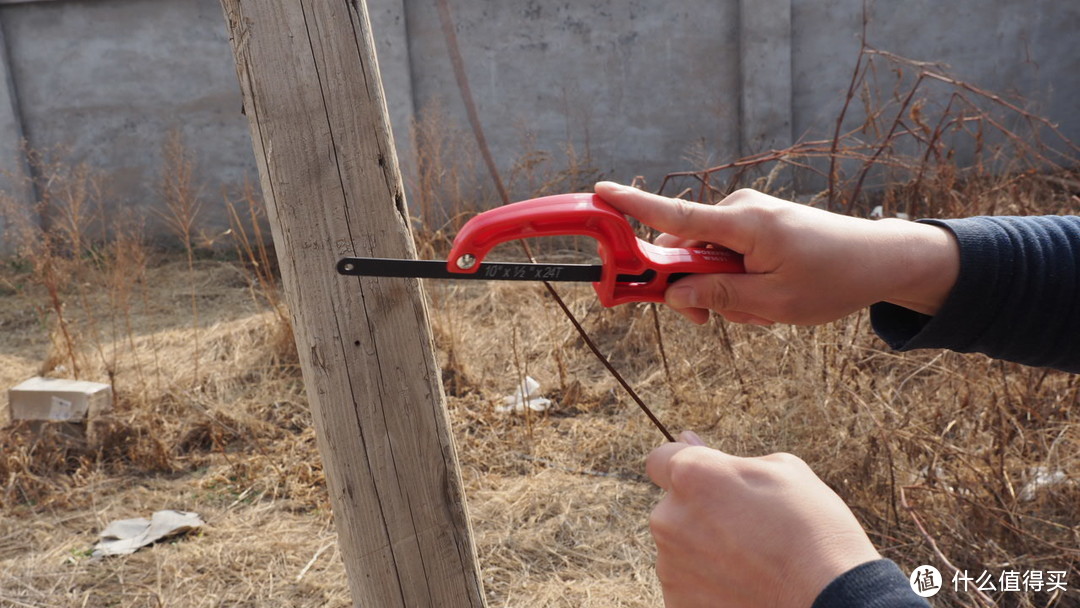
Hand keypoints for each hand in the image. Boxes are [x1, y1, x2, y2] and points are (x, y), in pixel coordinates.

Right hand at [594, 181, 959, 324]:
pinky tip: (764, 298)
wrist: (881, 259)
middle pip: (684, 249)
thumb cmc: (833, 279)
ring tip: (761, 310)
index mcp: (744, 224)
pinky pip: (725, 253)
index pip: (676, 216)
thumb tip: (672, 292)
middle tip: (709, 321)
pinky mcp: (756, 224)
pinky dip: (735, 279)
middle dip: (690, 288)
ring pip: (705, 258)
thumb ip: (716, 296)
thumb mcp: (772, 303)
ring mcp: (749, 215)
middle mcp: (740, 210)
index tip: (599, 193)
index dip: (633, 207)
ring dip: (720, 290)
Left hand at [646, 432, 881, 607]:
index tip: (705, 481)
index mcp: (691, 475)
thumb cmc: (813, 526)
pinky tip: (744, 585)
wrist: (831, 598)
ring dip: (703, 550)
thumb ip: (724, 458)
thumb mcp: (782, 470)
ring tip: (751, 562)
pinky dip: (708, 584)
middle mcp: (669, 518)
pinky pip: (687, 583)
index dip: (684, 468)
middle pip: (672, 508)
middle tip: (746, 528)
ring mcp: (670, 565)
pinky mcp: (678, 602)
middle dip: (698, 512)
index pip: (659, 460)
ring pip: (679, 548)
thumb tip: (687, 441)